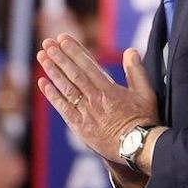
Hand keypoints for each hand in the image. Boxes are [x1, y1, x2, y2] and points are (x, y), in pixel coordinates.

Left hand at [36, 34, 158, 164]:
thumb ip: (136, 71)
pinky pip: (63, 108)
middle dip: (60, 57)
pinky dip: (52, 95)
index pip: (88, 65)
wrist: (139, 148)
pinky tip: (42, 83)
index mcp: (110, 89)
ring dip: (53, 71)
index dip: (74, 51)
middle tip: (47, 43)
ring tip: (42, 57)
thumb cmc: (144, 120)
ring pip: (66, 88)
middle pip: (74, 74)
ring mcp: (86, 113)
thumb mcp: (145, 93)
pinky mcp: (80, 127)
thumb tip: (130, 50)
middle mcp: (95, 99)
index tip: (63, 39)